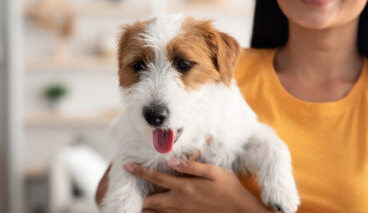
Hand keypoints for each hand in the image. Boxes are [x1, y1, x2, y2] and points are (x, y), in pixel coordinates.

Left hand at [124, 159, 275, 212]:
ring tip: (137, 200)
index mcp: (184, 187)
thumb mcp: (213, 172)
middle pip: (150, 200)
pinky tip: (154, 210)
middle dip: (138, 195)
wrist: (240, 211)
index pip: (156, 178)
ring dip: (145, 206)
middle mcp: (179, 202)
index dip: (140, 171)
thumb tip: (172, 160)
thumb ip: (191, 166)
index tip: (127, 166)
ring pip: (155, 212)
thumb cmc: (228, 189)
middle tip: (129, 188)